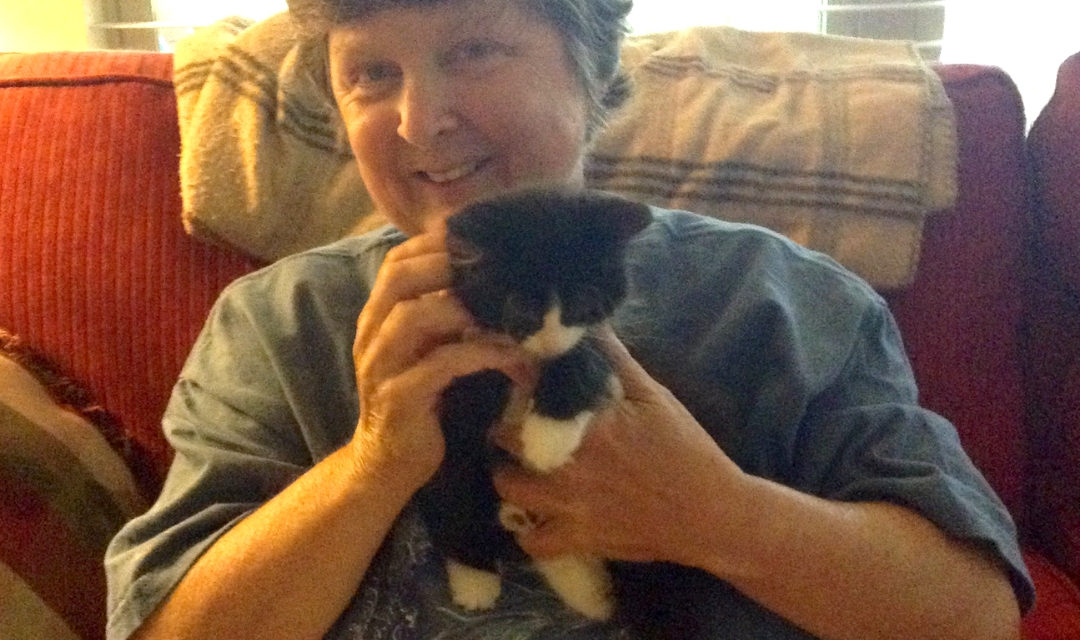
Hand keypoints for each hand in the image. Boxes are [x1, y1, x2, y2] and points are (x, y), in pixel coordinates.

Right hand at [350, 226, 534, 491]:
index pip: (397, 262)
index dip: (434, 244)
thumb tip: (498, 283)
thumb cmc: (421, 402)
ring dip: (465, 307)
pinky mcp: (399, 399)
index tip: (480, 236)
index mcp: (378, 318)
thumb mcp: (431, 351)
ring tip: (510, 311)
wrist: (387, 464)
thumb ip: (447, 318)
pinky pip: (441, 364)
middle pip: (399, 278)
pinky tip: (515, 357)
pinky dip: (481, 354)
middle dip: (448, 263)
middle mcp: (372, 335)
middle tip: (497, 265)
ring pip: (414, 316)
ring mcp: (381, 366)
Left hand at [493, 327, 747, 566]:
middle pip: (504, 443)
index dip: (514, 390)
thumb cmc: (685, 450)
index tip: (516, 386)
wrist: (710, 513)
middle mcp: (567, 464)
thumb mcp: (653, 396)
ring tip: (519, 467)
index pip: (525, 397)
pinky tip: (537, 515)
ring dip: (508, 477)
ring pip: (508, 490)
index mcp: (585, 424)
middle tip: (512, 428)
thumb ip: (615, 360)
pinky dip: (528, 530)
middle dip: (503, 433)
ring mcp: (569, 506)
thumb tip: (588, 322)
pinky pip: (532, 541)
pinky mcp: (578, 539)